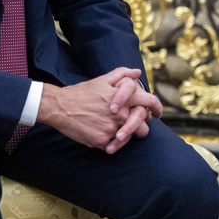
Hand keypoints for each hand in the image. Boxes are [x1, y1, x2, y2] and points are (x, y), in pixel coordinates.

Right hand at [38, 67, 161, 152]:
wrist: (60, 107)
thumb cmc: (82, 92)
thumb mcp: (102, 80)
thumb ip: (122, 74)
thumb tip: (138, 73)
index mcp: (124, 98)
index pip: (149, 102)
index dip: (157, 108)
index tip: (157, 113)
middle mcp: (121, 114)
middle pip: (143, 125)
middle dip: (141, 126)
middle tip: (137, 126)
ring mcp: (112, 129)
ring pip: (129, 137)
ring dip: (125, 135)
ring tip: (116, 131)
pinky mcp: (103, 141)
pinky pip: (114, 145)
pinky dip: (110, 142)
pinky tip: (102, 135)